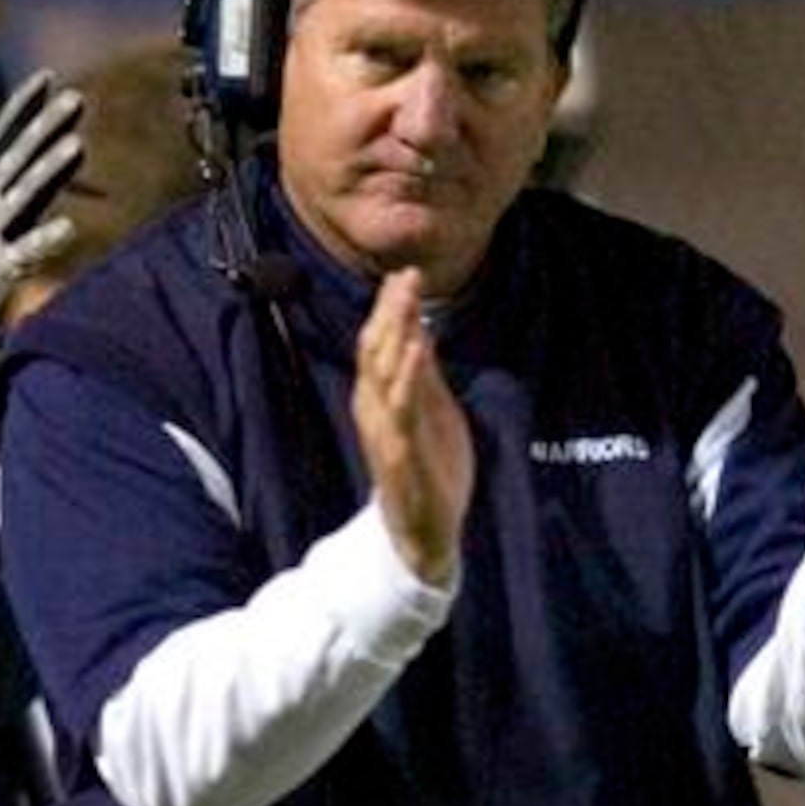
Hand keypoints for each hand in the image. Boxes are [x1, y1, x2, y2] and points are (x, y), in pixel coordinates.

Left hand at [0, 69, 83, 410]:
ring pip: (29, 198)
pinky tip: (65, 227)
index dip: (21, 108)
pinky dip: (44, 241)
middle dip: (48, 130)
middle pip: (24, 160)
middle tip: (77, 100)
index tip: (47, 78)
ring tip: (76, 148)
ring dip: (52, 174)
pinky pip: (25, 253)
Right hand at [352, 267, 474, 584]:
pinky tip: (419, 349)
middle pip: (376, 351)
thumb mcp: (430, 410)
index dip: (389, 308)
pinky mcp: (399, 455)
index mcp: (380, 399)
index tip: (404, 273)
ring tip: (408, 301)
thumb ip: (423, 371)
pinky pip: (402, 410)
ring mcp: (384, 433)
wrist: (423, 532)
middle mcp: (374, 411)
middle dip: (390, 312)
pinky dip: (409, 376)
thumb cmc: (428, 468)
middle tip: (405, 275)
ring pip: (383, 375)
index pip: (379, 344)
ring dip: (395, 335)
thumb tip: (420, 327)